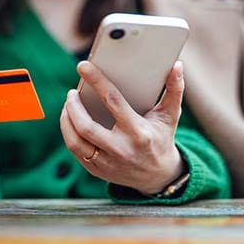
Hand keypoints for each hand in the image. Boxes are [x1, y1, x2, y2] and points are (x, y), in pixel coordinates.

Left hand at [60, 61, 184, 194]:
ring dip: (66, 119)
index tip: (83, 67)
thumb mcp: (170, 116)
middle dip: (73, 105)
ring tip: (68, 105)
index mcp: (138, 132)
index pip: (113, 101)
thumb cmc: (161, 139)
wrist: (157, 177)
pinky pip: (74, 150)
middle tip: (72, 93)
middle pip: (86, 126)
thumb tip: (177, 66)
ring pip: (75, 141)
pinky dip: (68, 133)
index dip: (97, 81)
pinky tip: (69, 121)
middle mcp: (121, 149)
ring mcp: (107, 163)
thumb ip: (174, 90)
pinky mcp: (96, 170)